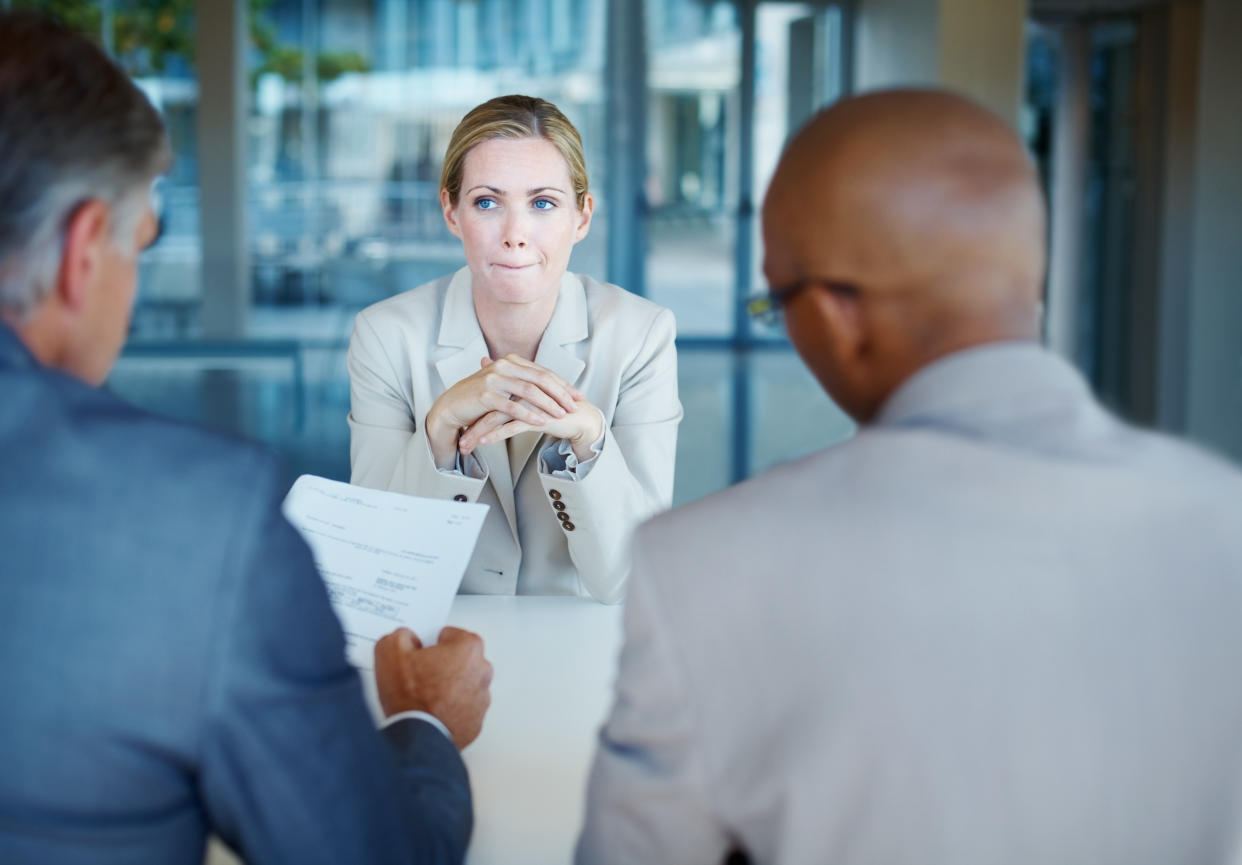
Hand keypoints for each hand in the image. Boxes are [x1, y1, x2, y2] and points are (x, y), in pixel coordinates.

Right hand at [374, 626, 492, 748]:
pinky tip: (431, 713)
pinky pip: (463, 709)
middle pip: (460, 660)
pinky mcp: (476, 722)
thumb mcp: (390, 651)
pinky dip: (451, 710)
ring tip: (423, 698)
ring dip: (448, 688)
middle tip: (420, 677)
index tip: (421, 654)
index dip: (431, 644)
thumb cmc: (410, 697)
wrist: (416, 737)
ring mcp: (481, 698)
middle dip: (443, 665)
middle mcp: (482, 671)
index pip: (450, 635)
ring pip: (463, 685)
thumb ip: (401, 635)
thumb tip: (407, 638)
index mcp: (468, 648)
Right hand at [425, 354, 582, 467]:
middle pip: (540, 378)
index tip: (577, 396)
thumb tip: (551, 387)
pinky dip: (528, 414)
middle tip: (575, 406)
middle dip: (561, 393)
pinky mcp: (485, 395)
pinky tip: (541, 422)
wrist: (451, 406)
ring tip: (562, 415)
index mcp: (510, 360)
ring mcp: (493, 379)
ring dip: (549, 404)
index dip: (563, 384)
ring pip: (529, 391)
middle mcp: (503, 365)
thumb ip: (524, 382)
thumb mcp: (504, 384)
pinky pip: (512, 406)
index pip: (543, 371)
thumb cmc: (480, 397)